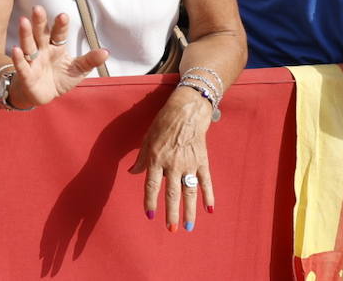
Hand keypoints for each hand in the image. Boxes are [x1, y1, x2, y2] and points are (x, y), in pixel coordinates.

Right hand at [3, 6, 108, 108]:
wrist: (44, 95)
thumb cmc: (60, 78)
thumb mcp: (78, 70)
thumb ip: (90, 60)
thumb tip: (106, 52)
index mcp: (56, 47)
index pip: (58, 33)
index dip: (60, 25)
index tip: (63, 15)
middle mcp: (43, 50)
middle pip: (40, 33)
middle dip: (39, 22)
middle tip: (37, 8)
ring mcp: (33, 61)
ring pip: (28, 44)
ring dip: (25, 33)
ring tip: (23, 21)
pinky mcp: (26, 75)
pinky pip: (22, 65)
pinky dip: (18, 58)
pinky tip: (15, 49)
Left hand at [128, 87, 215, 231]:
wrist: (186, 112)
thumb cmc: (162, 124)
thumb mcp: (147, 139)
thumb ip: (141, 159)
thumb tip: (133, 173)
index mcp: (156, 158)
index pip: (152, 185)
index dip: (150, 201)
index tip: (150, 216)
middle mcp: (172, 164)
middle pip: (172, 193)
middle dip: (171, 213)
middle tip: (170, 229)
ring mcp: (189, 164)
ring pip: (189, 192)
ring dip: (189, 211)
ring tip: (188, 226)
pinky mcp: (202, 161)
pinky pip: (206, 182)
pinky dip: (208, 196)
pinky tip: (209, 210)